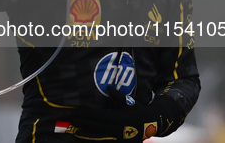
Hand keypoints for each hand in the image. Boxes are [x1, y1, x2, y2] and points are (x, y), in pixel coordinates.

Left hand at [69, 86, 183, 141]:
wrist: (153, 124)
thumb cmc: (139, 111)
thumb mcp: (129, 102)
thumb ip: (117, 96)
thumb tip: (107, 87)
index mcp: (119, 118)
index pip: (98, 116)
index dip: (86, 114)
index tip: (75, 112)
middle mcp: (117, 129)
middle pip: (95, 127)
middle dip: (82, 124)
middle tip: (70, 121)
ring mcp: (118, 138)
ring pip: (98, 137)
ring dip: (86, 135)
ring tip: (75, 133)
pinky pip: (104, 142)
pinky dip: (95, 141)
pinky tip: (86, 139)